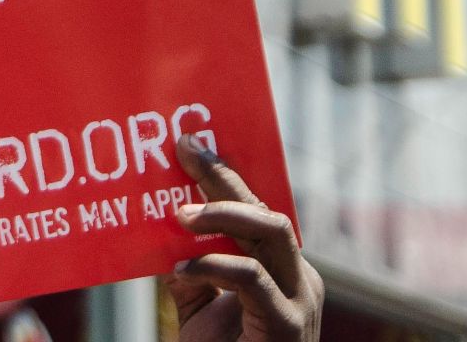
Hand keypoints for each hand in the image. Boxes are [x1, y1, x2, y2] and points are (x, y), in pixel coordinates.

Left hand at [169, 135, 322, 340]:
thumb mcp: (201, 309)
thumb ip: (190, 272)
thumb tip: (166, 240)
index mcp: (282, 269)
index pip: (255, 211)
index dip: (223, 176)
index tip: (188, 144)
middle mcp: (299, 278)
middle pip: (266, 211)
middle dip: (226, 178)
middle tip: (185, 153)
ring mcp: (300, 300)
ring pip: (273, 232)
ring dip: (223, 214)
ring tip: (179, 214)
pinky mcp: (287, 325)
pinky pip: (252, 279)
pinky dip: (214, 266)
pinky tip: (182, 268)